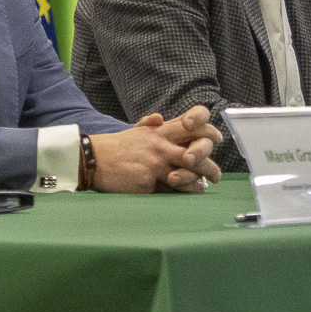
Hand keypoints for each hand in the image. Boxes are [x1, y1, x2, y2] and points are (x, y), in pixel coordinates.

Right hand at [90, 105, 222, 193]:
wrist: (93, 159)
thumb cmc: (115, 148)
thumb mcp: (134, 132)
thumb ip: (149, 124)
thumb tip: (159, 118)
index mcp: (159, 131)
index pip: (190, 124)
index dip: (207, 130)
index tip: (216, 139)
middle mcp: (161, 143)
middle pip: (197, 148)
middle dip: (210, 162)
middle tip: (217, 174)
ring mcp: (156, 161)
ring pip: (190, 169)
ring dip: (202, 179)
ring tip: (206, 186)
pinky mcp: (150, 178)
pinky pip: (175, 186)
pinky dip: (186, 190)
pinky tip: (192, 193)